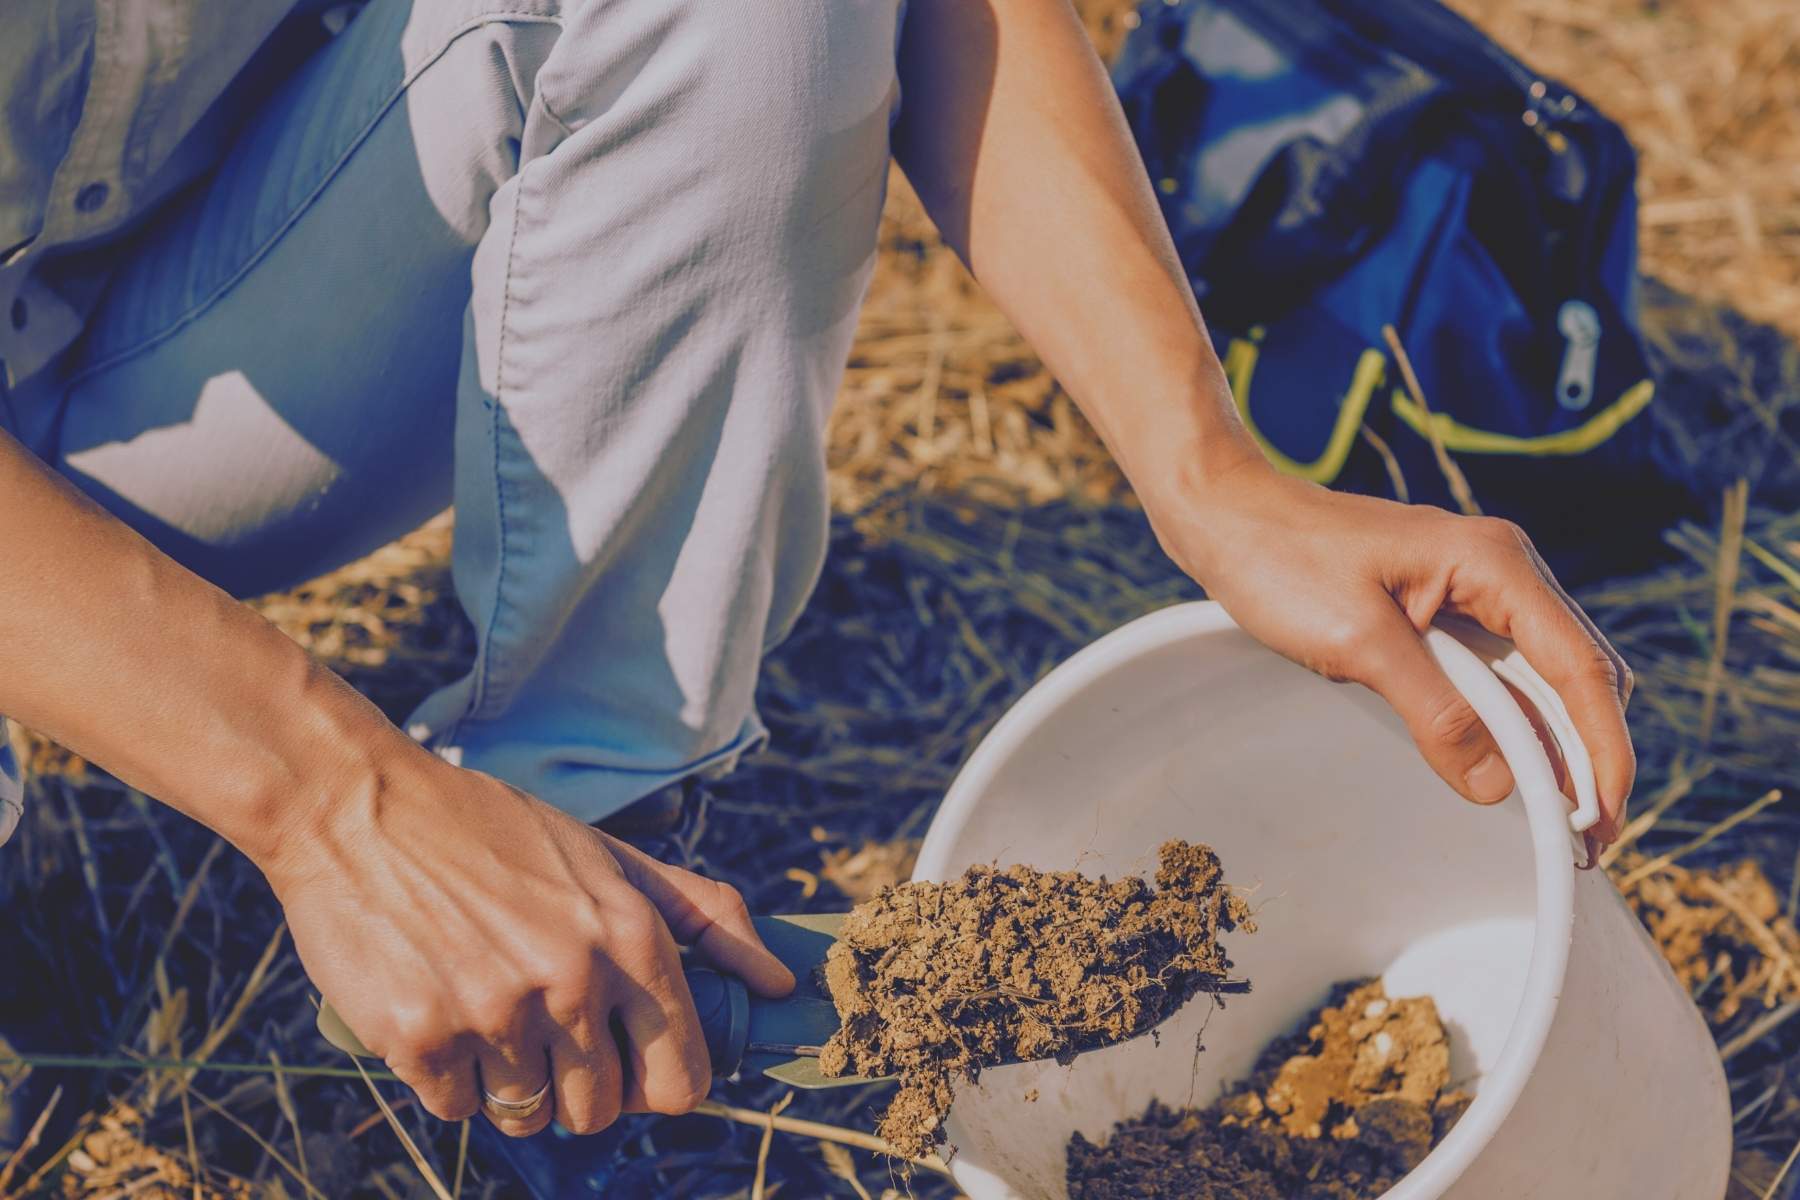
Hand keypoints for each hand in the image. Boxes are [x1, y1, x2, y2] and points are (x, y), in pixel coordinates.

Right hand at [261, 751, 793, 1135]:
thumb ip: (704, 917)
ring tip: (491, 1013)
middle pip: (603, 1111)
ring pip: (529, 1116)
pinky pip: (458, 1109)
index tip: (631, 1063)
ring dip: (514, 1085)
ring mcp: (494, 1014)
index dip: (660, 1084)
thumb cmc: (493, 829)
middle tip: (546, 1030)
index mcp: (630, 936)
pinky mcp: (419, 1038)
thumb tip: (781, 982)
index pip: (684, 1078)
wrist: (360, 807)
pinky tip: (441, 1012)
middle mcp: (571, 980)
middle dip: (580, 1086)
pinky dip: (451, 1079)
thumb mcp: (610, 857)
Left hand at [1144, 457, 1633, 843]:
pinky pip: (1501, 670)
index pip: (1578, 667)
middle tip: (1586, 840)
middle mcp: (1502, 569)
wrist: (1228, 517)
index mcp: (1495, 563)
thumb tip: (1500, 786)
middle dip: (1589, 755)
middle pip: (1577, 674)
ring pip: (1544, 677)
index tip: (1603, 818)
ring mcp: (1477, 587)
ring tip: (1559, 819)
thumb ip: (1436, 712)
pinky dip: (1513, 721)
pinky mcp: (1448, 606)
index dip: (1601, 748)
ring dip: (1554, 744)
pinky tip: (1511, 768)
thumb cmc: (1284, 563)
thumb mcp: (1360, 643)